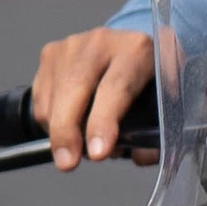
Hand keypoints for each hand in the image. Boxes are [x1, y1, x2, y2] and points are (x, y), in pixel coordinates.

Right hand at [29, 22, 160, 170]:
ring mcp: (72, 45)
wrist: (132, 50)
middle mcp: (102, 42)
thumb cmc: (149, 84)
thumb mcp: (164, 103)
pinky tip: (70, 127)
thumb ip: (157, 133)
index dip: (104, 121)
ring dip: (59, 132)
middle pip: (75, 86)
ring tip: (79, 150)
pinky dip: (50, 123)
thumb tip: (140, 155)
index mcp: (137, 49)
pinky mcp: (51, 53)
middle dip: (68, 131)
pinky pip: (42, 99)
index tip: (98, 153)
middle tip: (68, 163)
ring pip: (54, 97)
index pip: (117, 86)